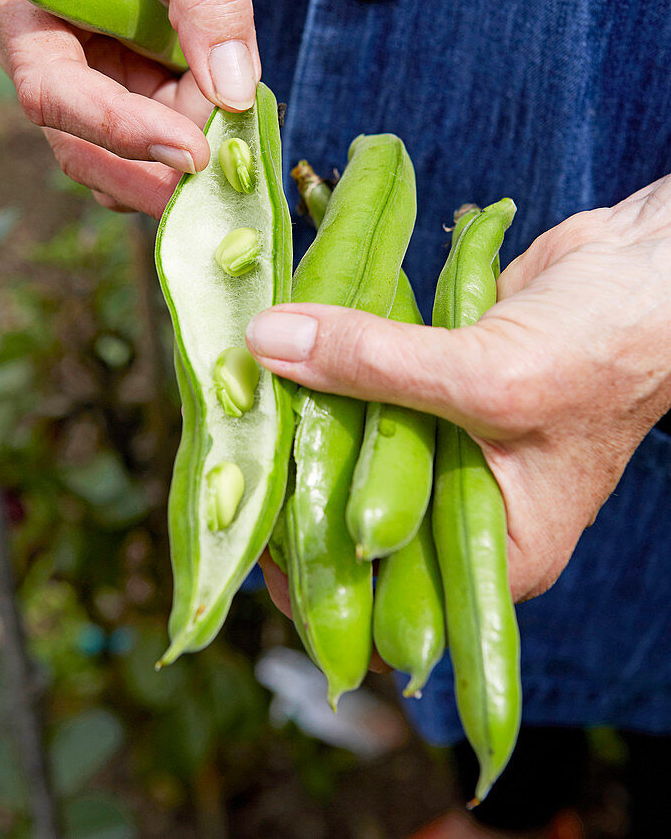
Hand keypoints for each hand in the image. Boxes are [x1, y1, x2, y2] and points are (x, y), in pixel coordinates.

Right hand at [0, 0, 256, 216]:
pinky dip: (201, 143)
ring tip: (236, 137)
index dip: (120, 133)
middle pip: (83, 143)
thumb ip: (208, 0)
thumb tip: (230, 92)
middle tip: (217, 182)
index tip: (190, 152)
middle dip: (148, 170)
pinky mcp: (139, 84)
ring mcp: (96, 73)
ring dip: (180, 161)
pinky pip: (165, 135)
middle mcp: (49, 50)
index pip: (55, 94)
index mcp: (26, 3)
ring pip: (127, 153)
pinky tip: (236, 127)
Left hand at [248, 176, 670, 601]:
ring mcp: (445, 440)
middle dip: (299, 491)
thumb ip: (375, 364)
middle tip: (240, 456)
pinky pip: (365, 385)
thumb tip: (269, 345)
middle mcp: (464, 503)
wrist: (646, 269)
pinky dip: (329, 366)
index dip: (318, 580)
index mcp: (495, 546)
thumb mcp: (490, 374)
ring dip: (306, 420)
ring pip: (354, 445)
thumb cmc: (606, 346)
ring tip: (247, 399)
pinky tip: (283, 348)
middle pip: (357, 519)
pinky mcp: (431, 382)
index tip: (260, 529)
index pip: (387, 600)